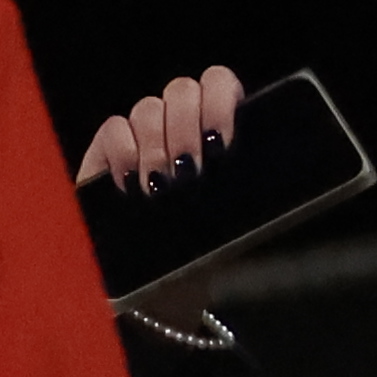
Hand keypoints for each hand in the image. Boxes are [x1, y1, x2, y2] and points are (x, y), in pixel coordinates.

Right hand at [77, 64, 249, 329]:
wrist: (160, 294)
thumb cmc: (203, 255)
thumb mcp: (237, 220)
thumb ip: (247, 187)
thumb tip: (270, 171)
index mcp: (215, 129)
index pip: (217, 82)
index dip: (220, 99)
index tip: (222, 141)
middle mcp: (177, 125)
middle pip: (181, 89)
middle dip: (187, 128)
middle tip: (190, 172)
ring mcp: (140, 136)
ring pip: (147, 107)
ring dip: (156, 146)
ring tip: (160, 189)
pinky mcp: (105, 154)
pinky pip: (114, 129)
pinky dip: (125, 153)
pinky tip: (131, 186)